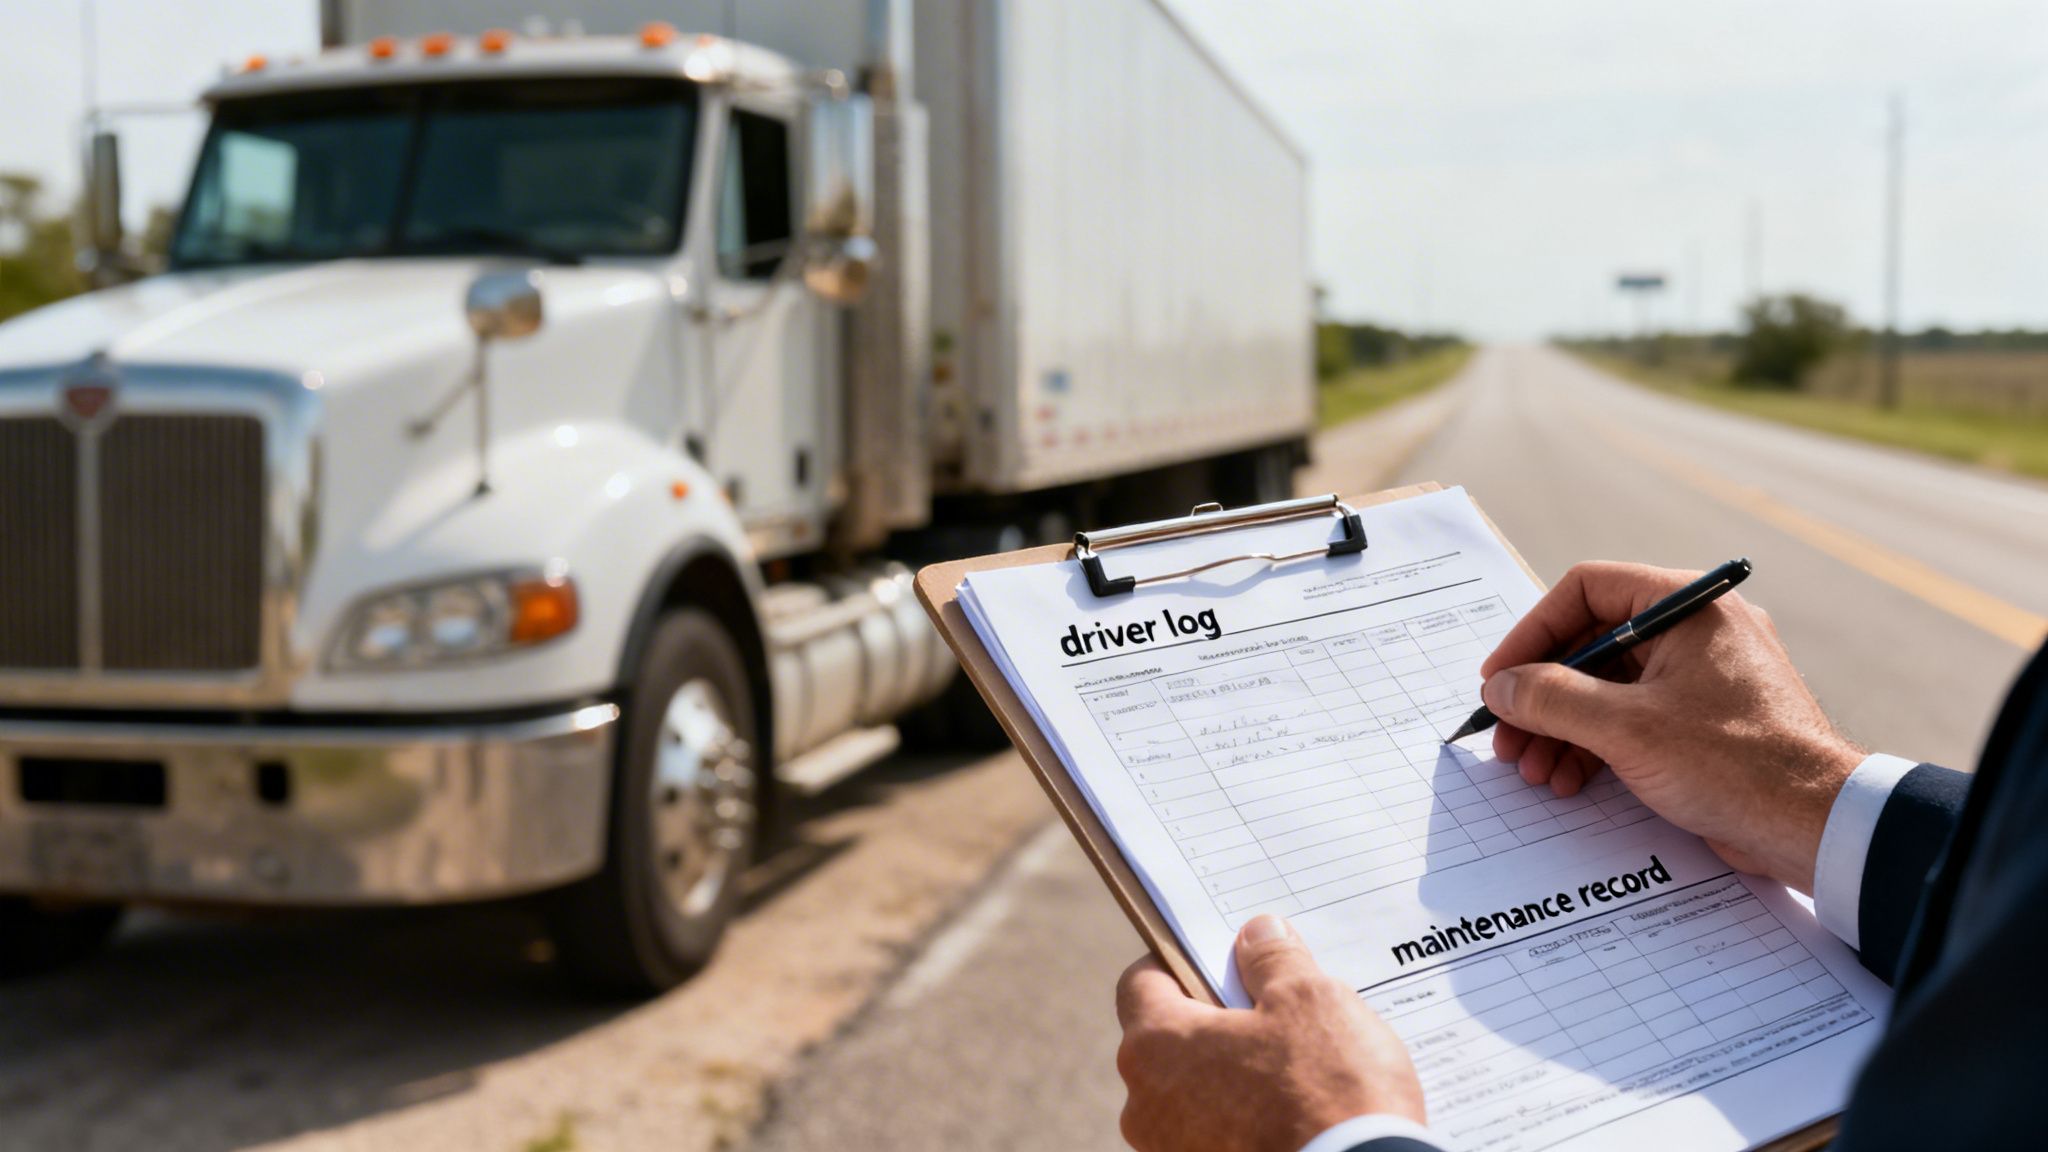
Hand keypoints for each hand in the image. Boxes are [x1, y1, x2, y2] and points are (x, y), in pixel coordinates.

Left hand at [1115, 915, 1423, 1151]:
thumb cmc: (1327, 1093)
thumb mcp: (1309, 1000)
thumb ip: (1273, 959)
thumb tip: (1257, 934)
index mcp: (1154, 1045)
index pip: (1142, 982)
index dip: (1183, 961)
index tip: (1223, 960)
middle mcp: (1145, 1104)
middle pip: (1170, 1039)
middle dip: (1216, 1019)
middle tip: (1273, 1009)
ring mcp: (1170, 1150)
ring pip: (1194, 1090)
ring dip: (1233, 1072)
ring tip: (1295, 1065)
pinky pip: (1215, 1131)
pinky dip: (1245, 1117)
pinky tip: (1295, 1109)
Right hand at [1479, 561, 1864, 892]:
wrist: (1817, 826)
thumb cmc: (1736, 764)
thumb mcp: (1626, 728)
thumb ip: (1551, 699)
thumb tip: (1500, 687)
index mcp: (1687, 607)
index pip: (1587, 590)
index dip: (1532, 633)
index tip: (1499, 677)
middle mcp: (1696, 630)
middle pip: (1592, 645)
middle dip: (1542, 696)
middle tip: (1507, 736)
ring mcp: (1701, 677)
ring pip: (1609, 687)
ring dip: (1563, 727)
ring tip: (1534, 770)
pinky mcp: (1704, 721)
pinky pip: (1634, 717)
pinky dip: (1596, 745)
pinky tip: (1569, 780)